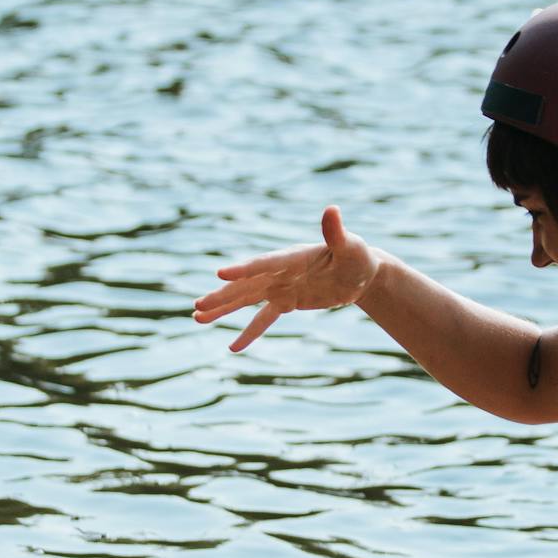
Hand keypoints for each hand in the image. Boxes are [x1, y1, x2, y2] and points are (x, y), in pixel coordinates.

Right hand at [194, 205, 380, 351]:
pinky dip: (250, 332)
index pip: (264, 263)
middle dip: (222, 296)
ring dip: (223, 309)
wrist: (360, 272)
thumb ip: (336, 233)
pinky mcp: (286, 302)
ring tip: (197, 318)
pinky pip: (264, 319)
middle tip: (197, 306)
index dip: (244, 269)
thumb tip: (332, 209)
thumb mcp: (351, 247)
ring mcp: (280, 287)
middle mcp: (280, 271)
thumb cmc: (357, 257)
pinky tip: (233, 348)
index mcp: (292, 257)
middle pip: (246, 285)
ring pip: (246, 300)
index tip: (220, 273)